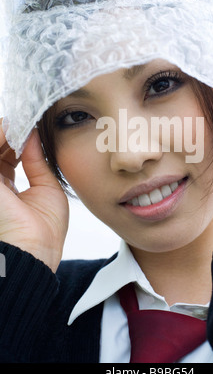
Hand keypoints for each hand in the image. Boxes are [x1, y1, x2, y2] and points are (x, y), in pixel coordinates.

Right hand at [0, 120, 68, 271]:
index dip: (19, 139)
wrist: (34, 252)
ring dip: (5, 131)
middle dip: (12, 132)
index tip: (33, 126)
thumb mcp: (46, 188)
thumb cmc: (44, 230)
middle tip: (27, 121)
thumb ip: (37, 161)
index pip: (7, 154)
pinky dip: (0, 134)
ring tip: (20, 123)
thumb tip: (33, 135)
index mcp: (6, 188)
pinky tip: (11, 128)